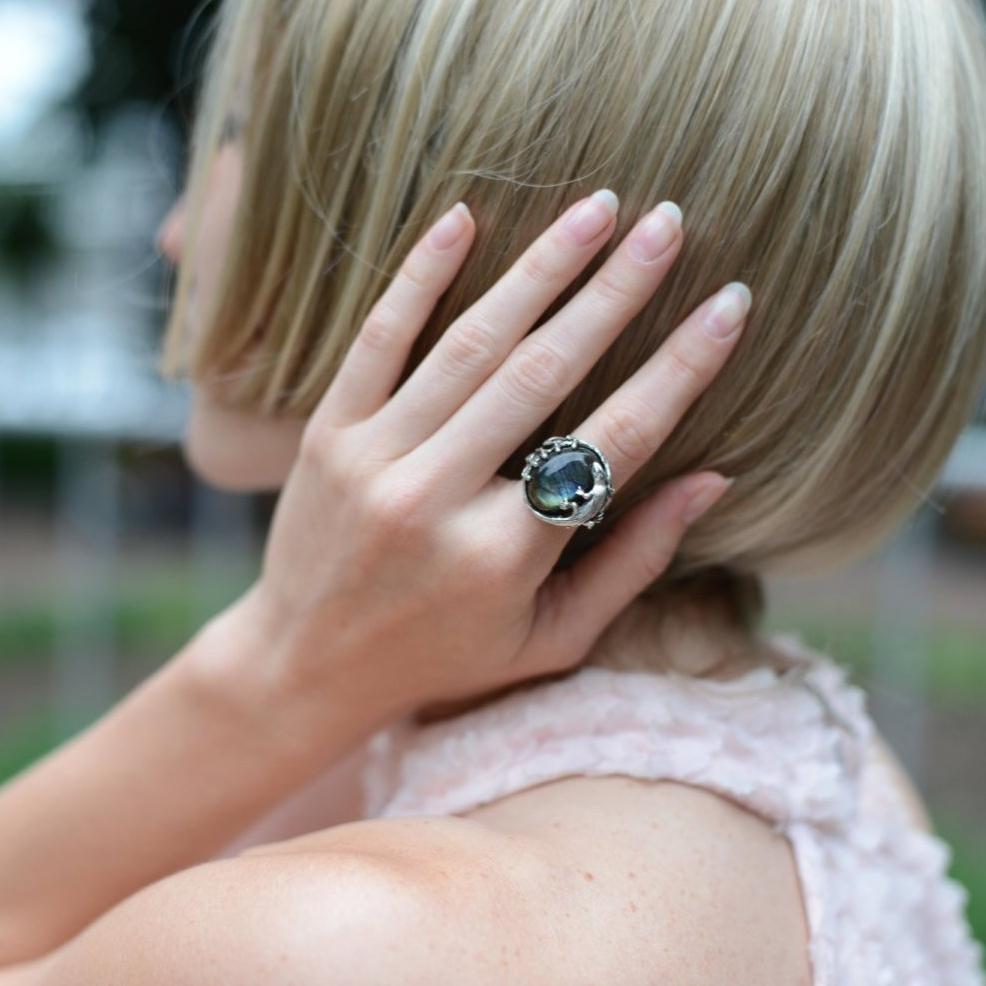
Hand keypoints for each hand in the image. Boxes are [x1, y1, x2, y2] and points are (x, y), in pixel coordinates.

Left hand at [248, 189, 750, 720]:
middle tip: (670, 223)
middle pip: (545, 371)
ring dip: (540, 266)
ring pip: (470, 341)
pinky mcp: (328, 433)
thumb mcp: (550, 639)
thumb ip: (632, 562)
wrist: (305, 666)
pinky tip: (464, 217)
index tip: (728, 305)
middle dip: (617, 291)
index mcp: (504, 555)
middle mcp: (437, 497)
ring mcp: (375, 458)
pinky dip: (420, 273)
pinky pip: (378, 337)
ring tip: (599, 207)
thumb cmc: (445, 658)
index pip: (615, 441)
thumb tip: (715, 480)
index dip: (680, 368)